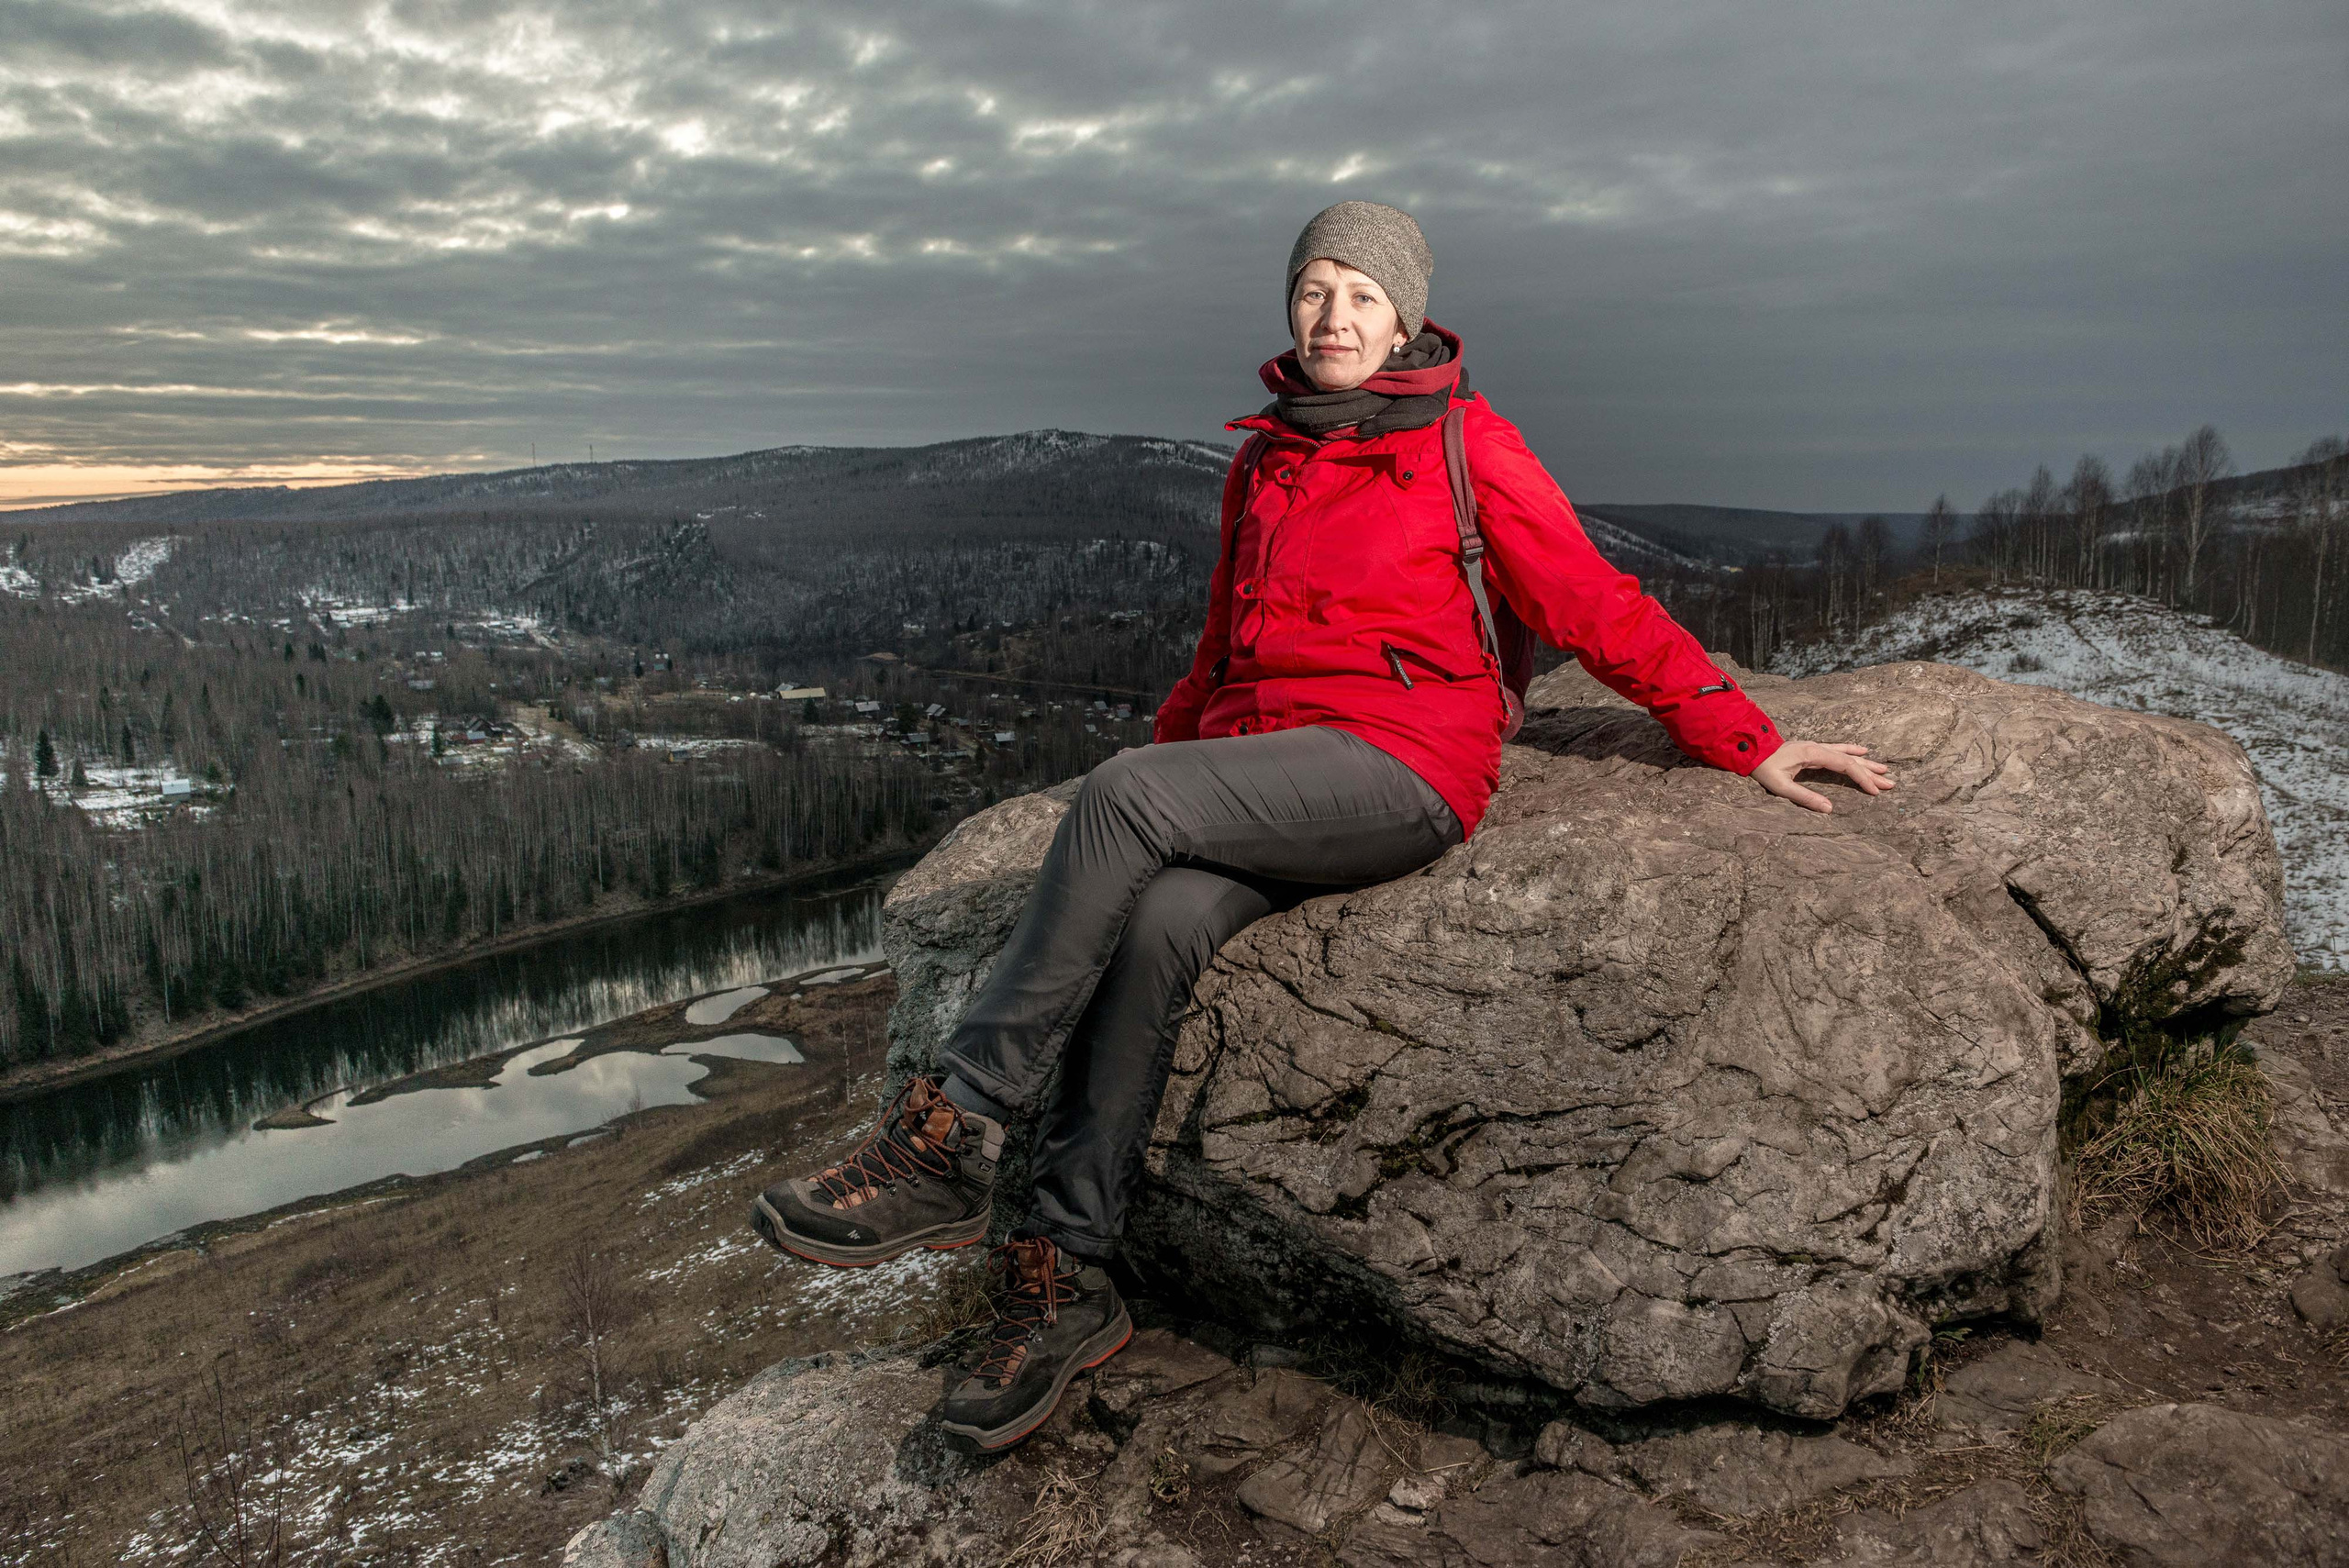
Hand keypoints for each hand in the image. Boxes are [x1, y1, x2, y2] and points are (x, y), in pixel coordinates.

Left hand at [1751, 740, 1894, 813]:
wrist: (1750, 750)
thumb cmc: (1763, 768)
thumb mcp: (1780, 786)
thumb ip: (1804, 797)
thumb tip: (1829, 809)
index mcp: (1813, 754)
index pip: (1845, 765)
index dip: (1862, 778)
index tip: (1874, 791)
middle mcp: (1818, 747)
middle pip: (1851, 760)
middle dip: (1871, 772)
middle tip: (1891, 784)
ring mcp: (1816, 747)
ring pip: (1847, 754)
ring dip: (1867, 762)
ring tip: (1885, 770)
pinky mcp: (1813, 749)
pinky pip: (1839, 750)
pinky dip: (1853, 751)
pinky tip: (1863, 750)